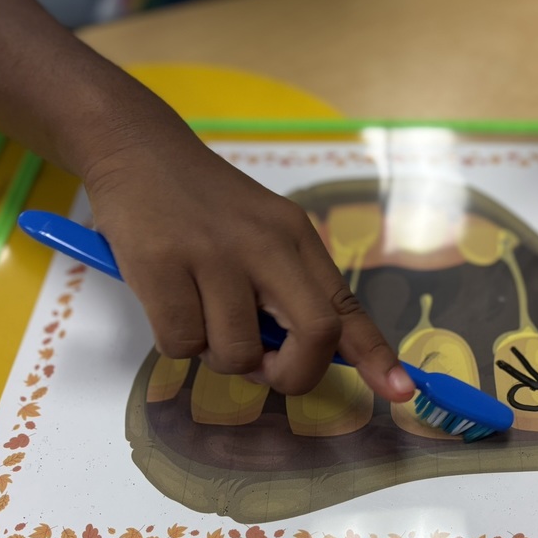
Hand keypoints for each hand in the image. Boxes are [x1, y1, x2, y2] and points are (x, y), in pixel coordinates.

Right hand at [83, 112, 414, 401]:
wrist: (137, 146)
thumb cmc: (203, 202)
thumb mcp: (262, 230)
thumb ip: (287, 287)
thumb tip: (298, 357)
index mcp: (296, 237)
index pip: (347, 306)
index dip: (375, 356)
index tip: (400, 391)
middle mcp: (265, 244)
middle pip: (314, 335)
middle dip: (292, 374)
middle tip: (262, 369)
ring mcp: (213, 254)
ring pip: (237, 353)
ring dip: (218, 356)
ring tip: (199, 314)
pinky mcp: (162, 266)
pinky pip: (181, 344)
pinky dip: (175, 341)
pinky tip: (167, 302)